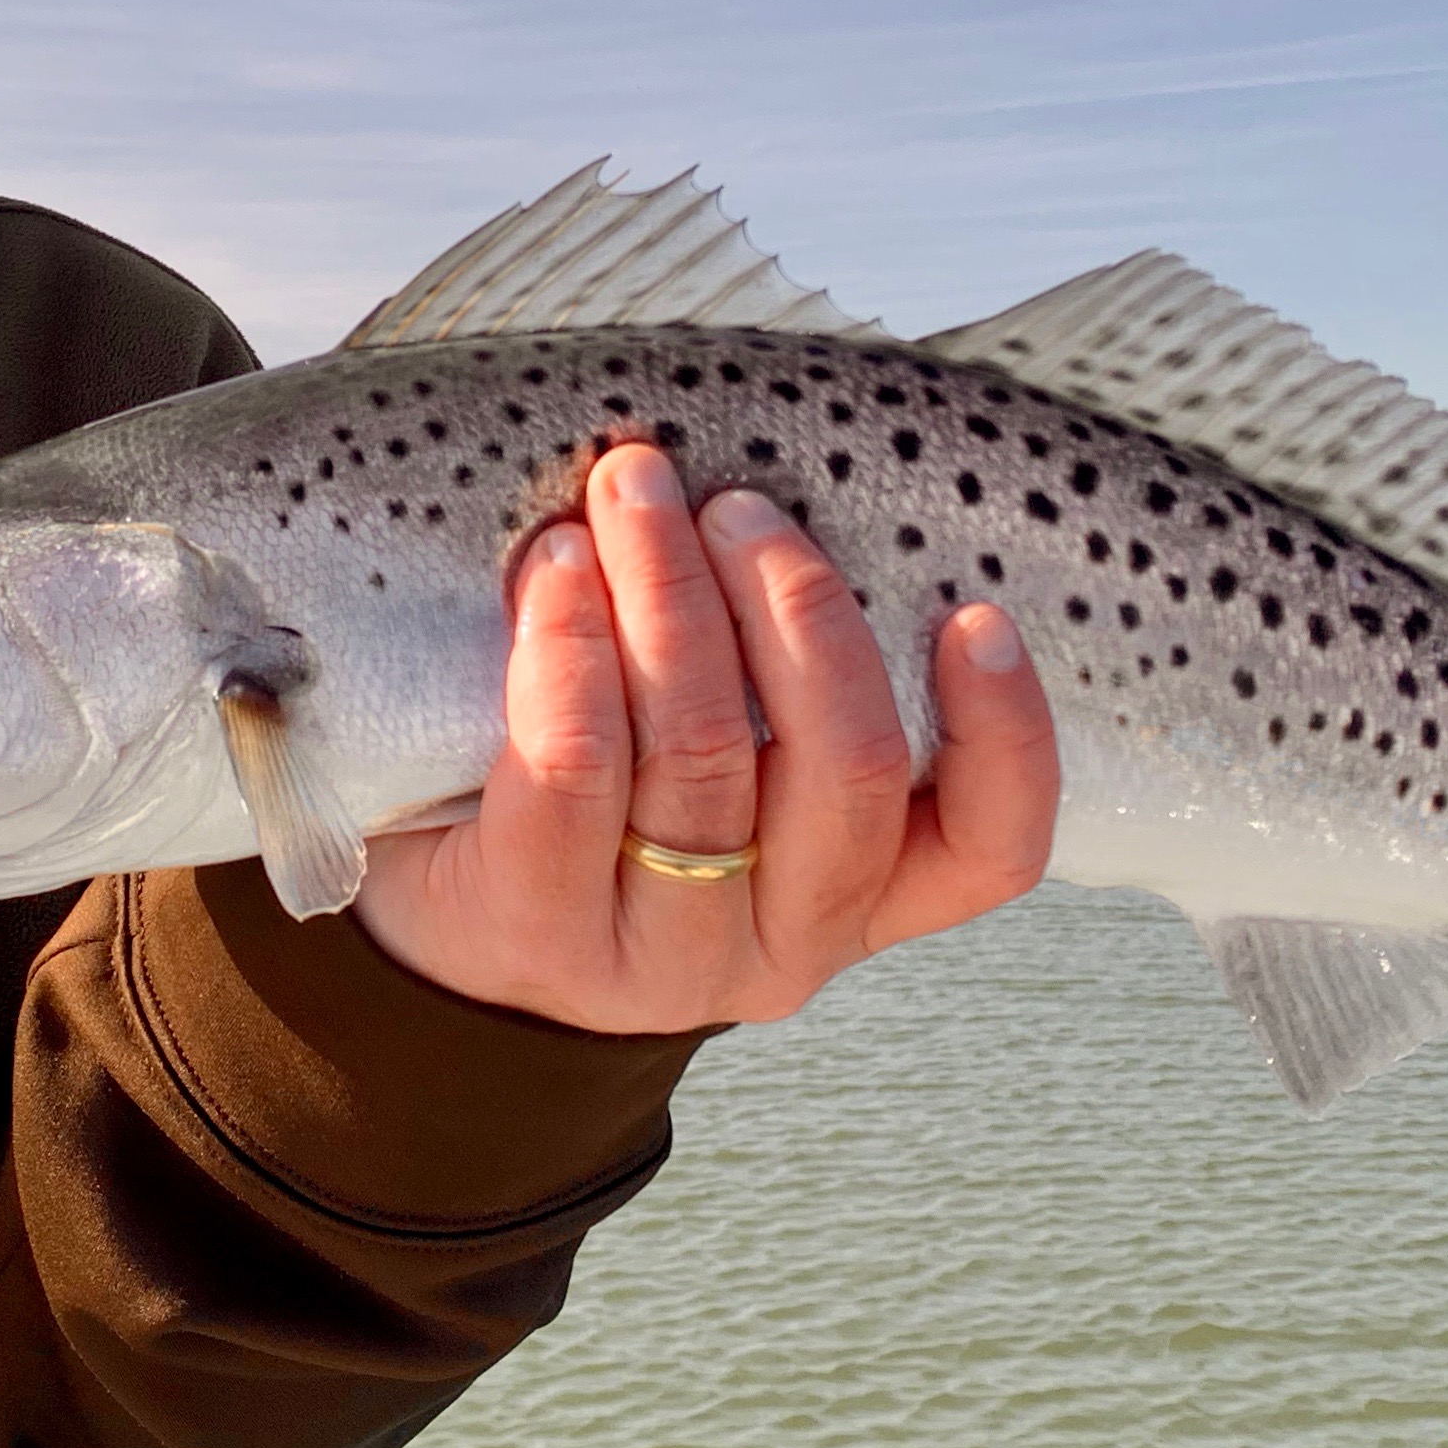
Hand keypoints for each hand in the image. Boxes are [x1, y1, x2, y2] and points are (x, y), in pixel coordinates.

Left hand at [348, 442, 1061, 1033]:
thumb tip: (793, 499)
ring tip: (634, 496)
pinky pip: (572, 767)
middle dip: (797, 607)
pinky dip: (571, 646)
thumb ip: (789, 689)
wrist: (441, 942)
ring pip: (704, 754)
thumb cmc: (613, 816)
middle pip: (845, 769)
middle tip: (736, 507)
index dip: (1006, 735)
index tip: (976, 613)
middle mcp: (786, 940)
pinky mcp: (542, 929)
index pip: (990, 848)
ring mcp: (664, 952)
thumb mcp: (736, 776)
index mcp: (864, 897)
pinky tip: (558, 570)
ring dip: (670, 594)